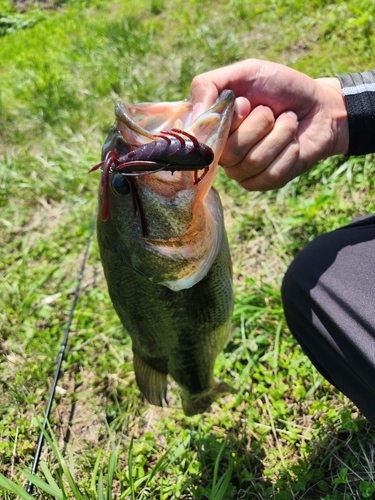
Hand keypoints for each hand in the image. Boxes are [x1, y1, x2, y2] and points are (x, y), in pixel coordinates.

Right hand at [190, 59, 348, 190]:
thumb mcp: (246, 72)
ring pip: (253, 163)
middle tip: (271, 111)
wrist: (321, 106)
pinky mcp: (265, 183)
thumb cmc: (281, 88)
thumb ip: (209, 85)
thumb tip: (192, 116)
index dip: (230, 120)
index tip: (246, 103)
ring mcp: (244, 171)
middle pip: (230, 153)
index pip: (204, 137)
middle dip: (259, 124)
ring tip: (286, 122)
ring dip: (279, 134)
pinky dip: (288, 151)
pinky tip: (293, 142)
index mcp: (213, 128)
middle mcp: (223, 154)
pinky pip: (271, 174)